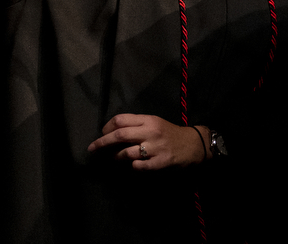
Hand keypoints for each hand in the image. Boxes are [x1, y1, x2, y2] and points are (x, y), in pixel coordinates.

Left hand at [88, 113, 208, 169]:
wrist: (194, 144)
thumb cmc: (171, 134)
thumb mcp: (155, 123)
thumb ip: (136, 126)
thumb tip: (112, 133)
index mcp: (149, 120)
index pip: (121, 120)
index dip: (106, 128)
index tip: (102, 134)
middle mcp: (151, 132)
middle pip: (119, 135)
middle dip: (101, 143)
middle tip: (92, 149)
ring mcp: (155, 148)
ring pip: (126, 153)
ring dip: (116, 158)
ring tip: (115, 159)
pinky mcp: (160, 162)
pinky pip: (138, 166)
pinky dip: (133, 166)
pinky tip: (135, 165)